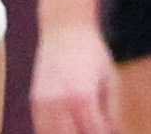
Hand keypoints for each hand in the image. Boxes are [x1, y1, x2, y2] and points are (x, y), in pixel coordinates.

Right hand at [28, 18, 121, 133]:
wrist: (65, 27)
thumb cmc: (92, 52)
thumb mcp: (111, 80)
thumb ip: (113, 112)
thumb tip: (115, 133)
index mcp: (83, 97)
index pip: (95, 132)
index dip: (104, 133)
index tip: (108, 129)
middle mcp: (60, 102)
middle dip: (85, 133)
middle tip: (93, 127)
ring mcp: (44, 102)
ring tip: (78, 126)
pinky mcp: (35, 100)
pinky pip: (41, 128)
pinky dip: (52, 132)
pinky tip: (63, 128)